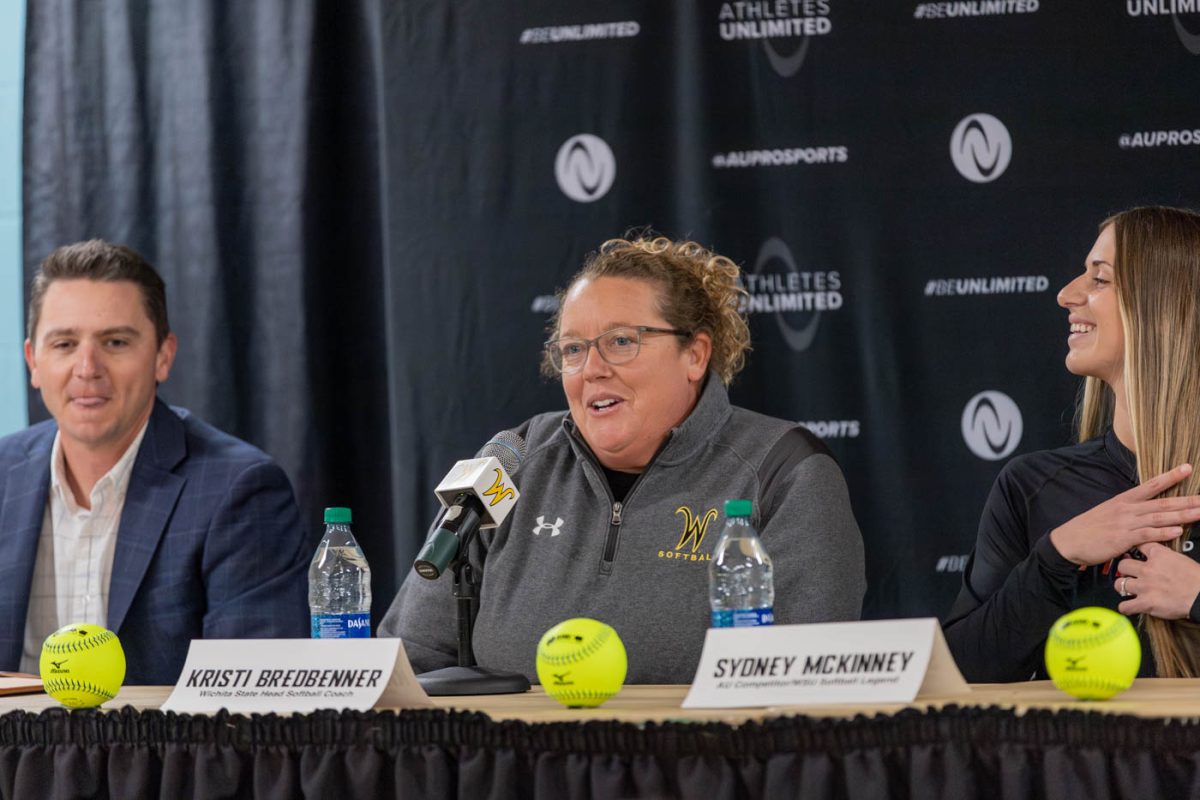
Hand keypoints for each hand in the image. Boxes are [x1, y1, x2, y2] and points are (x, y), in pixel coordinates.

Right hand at [1049, 464, 1199, 565]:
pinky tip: (1178, 530)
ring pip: (1159, 517)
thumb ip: (1128, 513)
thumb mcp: (1107, 513)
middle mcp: (1127, 509)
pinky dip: (1164, 533)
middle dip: (1187, 500)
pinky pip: (1148, 535)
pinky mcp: (1123, 539)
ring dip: (1182, 515)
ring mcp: (1125, 523)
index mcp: (1123, 500)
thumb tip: (1145, 513)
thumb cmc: (1088, 529)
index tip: (1188, 468)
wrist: (1068, 541)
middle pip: (1162, 502)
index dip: (1170, 476)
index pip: (1151, 485)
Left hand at [1117, 542, 1199, 619]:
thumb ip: (1166, 556)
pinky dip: (1126, 608)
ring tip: (1129, 590)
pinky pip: (1125, 606)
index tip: (1134, 554)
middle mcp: (1148, 569)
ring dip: (1123, 588)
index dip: (1135, 549)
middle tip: (1130, 574)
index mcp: (1159, 555)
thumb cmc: (1198, 579)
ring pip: (1119, 584)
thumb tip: (1158, 556)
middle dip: (1125, 570)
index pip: (1139, 545)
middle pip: (1123, 565)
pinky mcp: (1146, 603)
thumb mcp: (1182, 559)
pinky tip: (1130, 606)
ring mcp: (1145, 586)